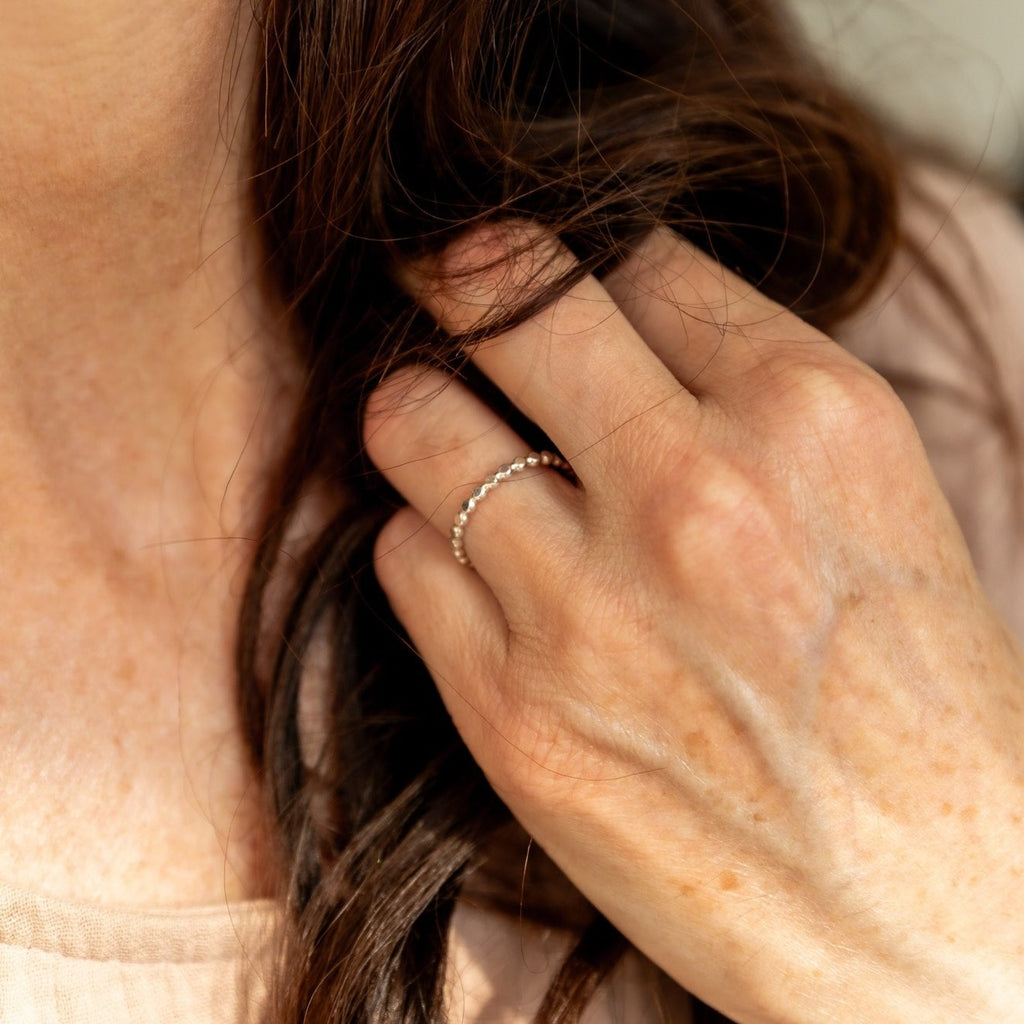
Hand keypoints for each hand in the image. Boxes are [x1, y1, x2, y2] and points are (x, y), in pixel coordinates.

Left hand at [363, 228, 1023, 1022]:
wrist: (919, 908)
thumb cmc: (909, 694)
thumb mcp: (868, 491)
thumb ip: (737, 385)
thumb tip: (600, 302)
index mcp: (808, 416)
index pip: (631, 255)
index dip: (575, 255)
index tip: (542, 274)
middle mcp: (695, 496)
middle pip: (499, 295)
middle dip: (454, 271)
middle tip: (436, 277)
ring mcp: (591, 610)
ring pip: (413, 422)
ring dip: (421, 417)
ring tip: (452, 437)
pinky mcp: (514, 715)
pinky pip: (400, 555)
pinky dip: (421, 542)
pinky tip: (476, 568)